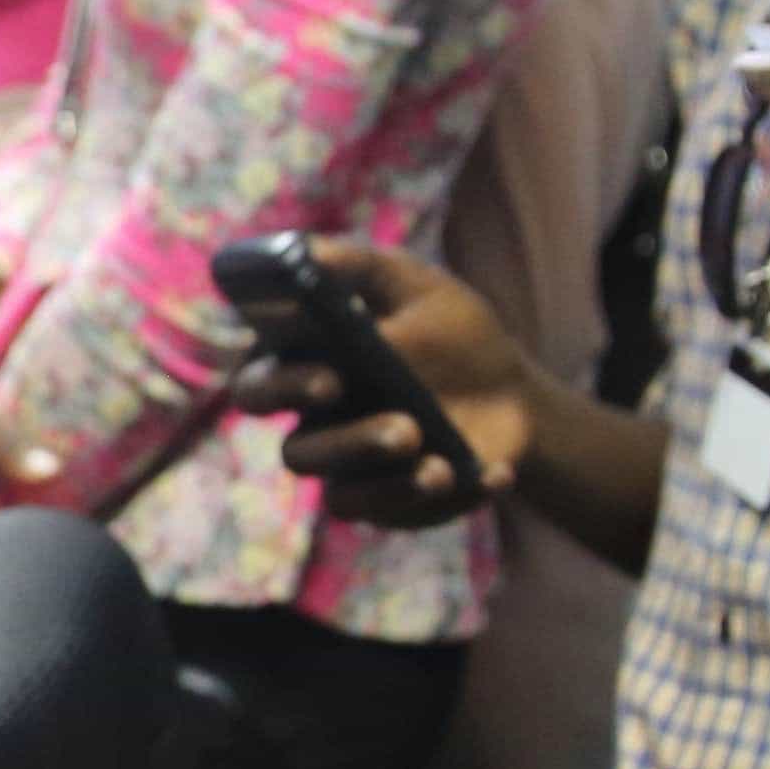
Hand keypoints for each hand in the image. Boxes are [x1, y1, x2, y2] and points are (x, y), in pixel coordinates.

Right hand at [222, 242, 537, 524]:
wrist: (508, 388)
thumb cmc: (445, 329)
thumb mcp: (413, 286)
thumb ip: (358, 269)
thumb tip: (306, 252)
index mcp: (303, 370)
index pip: (261, 387)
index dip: (286, 388)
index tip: (331, 379)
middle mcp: (316, 428)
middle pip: (299, 454)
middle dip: (350, 444)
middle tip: (406, 429)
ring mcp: (354, 474)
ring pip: (342, 499)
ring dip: (391, 485)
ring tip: (441, 467)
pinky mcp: (393, 505)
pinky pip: (407, 515)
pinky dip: (452, 498)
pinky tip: (494, 473)